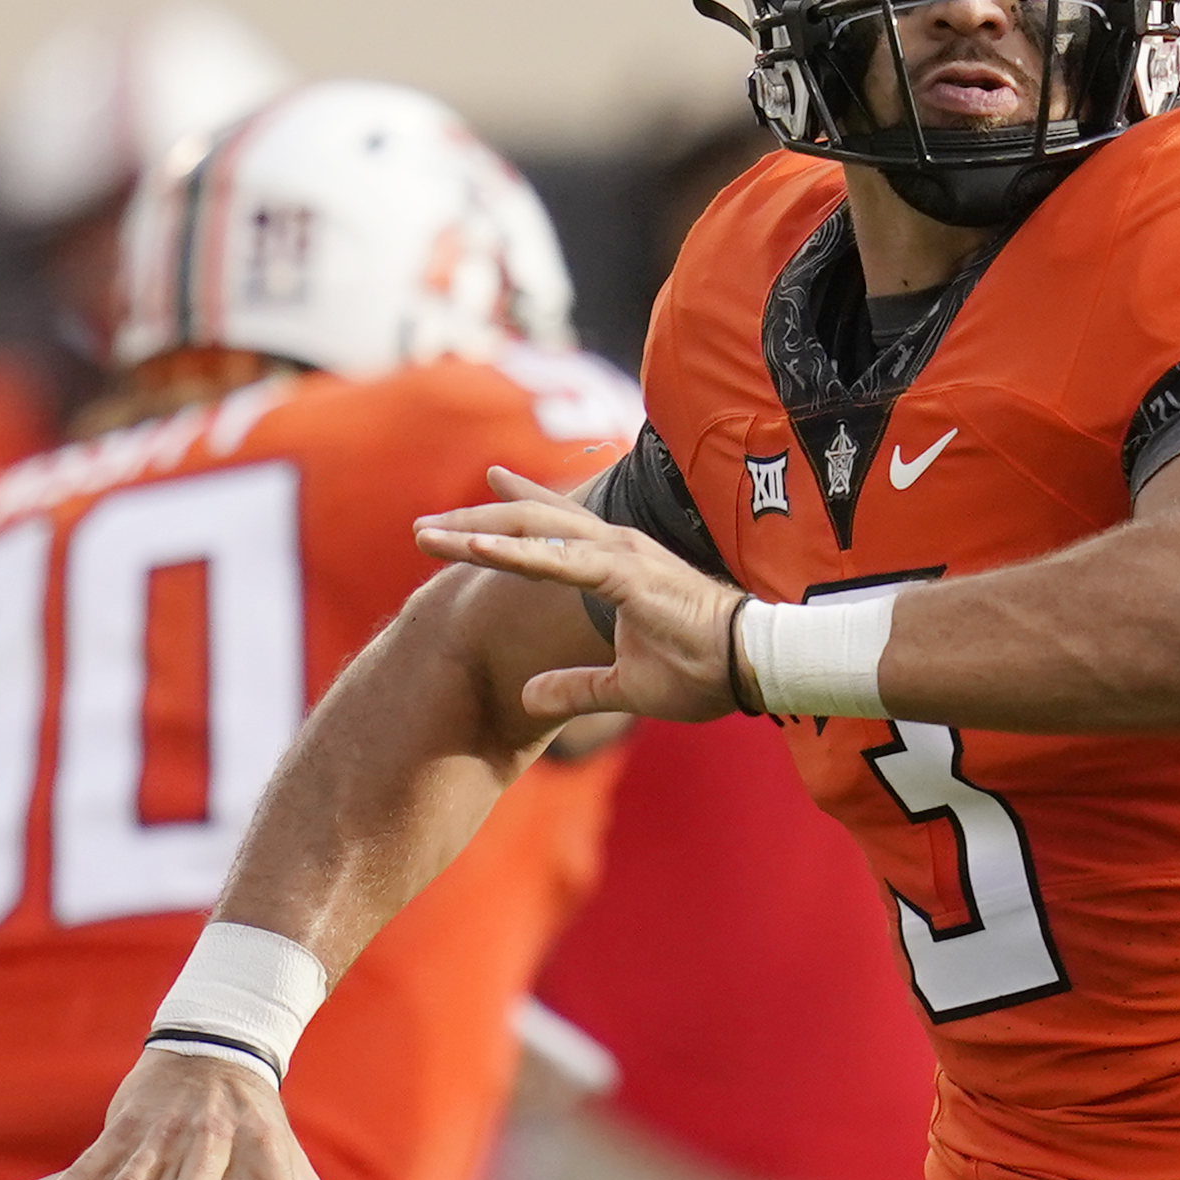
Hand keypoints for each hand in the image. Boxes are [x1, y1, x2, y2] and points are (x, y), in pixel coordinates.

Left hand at [414, 469, 744, 723]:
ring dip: (477, 530)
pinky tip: (478, 547)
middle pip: (532, 522)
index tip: (482, 483)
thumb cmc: (704, 670)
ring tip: (427, 533)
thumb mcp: (626, 684)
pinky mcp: (627, 577)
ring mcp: (621, 557)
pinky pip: (560, 560)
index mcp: (618, 564)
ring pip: (536, 531)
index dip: (516, 503)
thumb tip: (528, 697)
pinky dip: (515, 551)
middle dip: (473, 521)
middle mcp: (616, 548)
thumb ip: (577, 687)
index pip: (557, 525)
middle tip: (421, 529)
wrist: (757, 667)